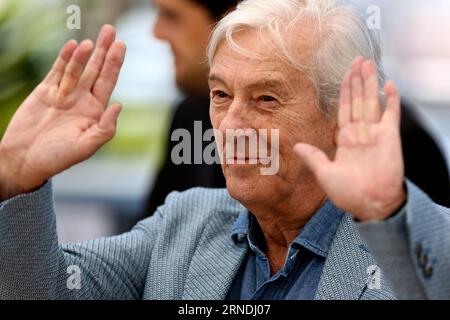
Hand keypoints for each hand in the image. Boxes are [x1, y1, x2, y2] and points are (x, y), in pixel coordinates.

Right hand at [0, 25, 125, 199]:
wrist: (24, 159)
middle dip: (104, 51)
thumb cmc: (57, 157)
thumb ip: (105, 128)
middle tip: (111, 31)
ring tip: (91, 42)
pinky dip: (64, 58)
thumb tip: (119, 105)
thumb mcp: (86, 146)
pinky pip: (57, 71)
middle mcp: (82, 100)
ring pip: (76, 68)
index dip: (115, 64)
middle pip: (96, 70)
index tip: (121, 46)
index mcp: (94, 112)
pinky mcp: (45, 92)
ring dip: (83, 54)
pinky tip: (73, 46)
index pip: (108, 82)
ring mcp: (64, 94)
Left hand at [294, 57, 405, 220]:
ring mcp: (375, 133)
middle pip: (357, 100)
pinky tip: (388, 84)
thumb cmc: (348, 193)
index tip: (345, 76)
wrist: (369, 204)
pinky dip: (390, 99)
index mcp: (345, 139)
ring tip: (367, 64)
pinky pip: (390, 114)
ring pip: (371, 101)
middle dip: (357, 80)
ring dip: (369, 82)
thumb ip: (312, 157)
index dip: (344, 92)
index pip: (344, 109)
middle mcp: (360, 133)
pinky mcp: (389, 136)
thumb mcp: (324, 173)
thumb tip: (296, 146)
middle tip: (357, 60)